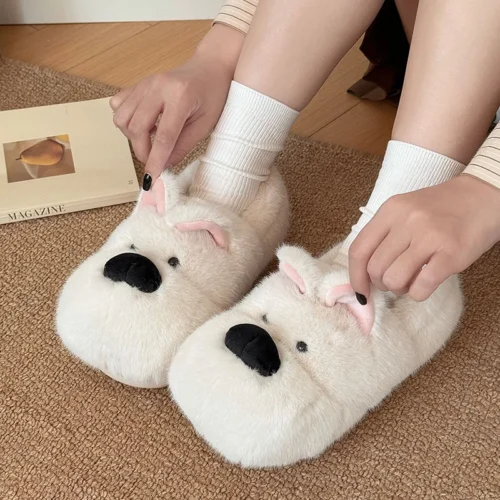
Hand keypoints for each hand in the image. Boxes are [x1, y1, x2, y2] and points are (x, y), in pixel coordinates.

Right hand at [110, 24, 243, 184]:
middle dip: (142, 151)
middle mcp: (158, 86)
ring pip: (122, 118)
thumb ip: (184, 145)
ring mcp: (145, 83)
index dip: (155, 160)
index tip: (151, 179)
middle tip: (154, 162)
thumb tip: (165, 166)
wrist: (210, 66)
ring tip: (150, 141)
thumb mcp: (206, 124)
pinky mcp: (138, 84)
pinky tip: (144, 125)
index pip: (163, 136)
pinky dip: (126, 121)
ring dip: (132, 138)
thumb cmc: (213, 94)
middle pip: (137, 128)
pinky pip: (118, 106)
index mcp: (180, 96)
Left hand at [349, 174, 499, 300]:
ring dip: (399, 289)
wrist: (485, 196)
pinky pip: (421, 287)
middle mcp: (407, 221)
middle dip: (381, 283)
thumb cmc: (441, 208)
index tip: (360, 290)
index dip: (356, 276)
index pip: (359, 249)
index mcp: (391, 210)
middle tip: (395, 280)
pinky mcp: (451, 254)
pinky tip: (425, 285)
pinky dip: (418, 293)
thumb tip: (364, 272)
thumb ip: (384, 234)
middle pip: (375, 268)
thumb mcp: (405, 210)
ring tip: (410, 281)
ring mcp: (429, 237)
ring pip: (394, 280)